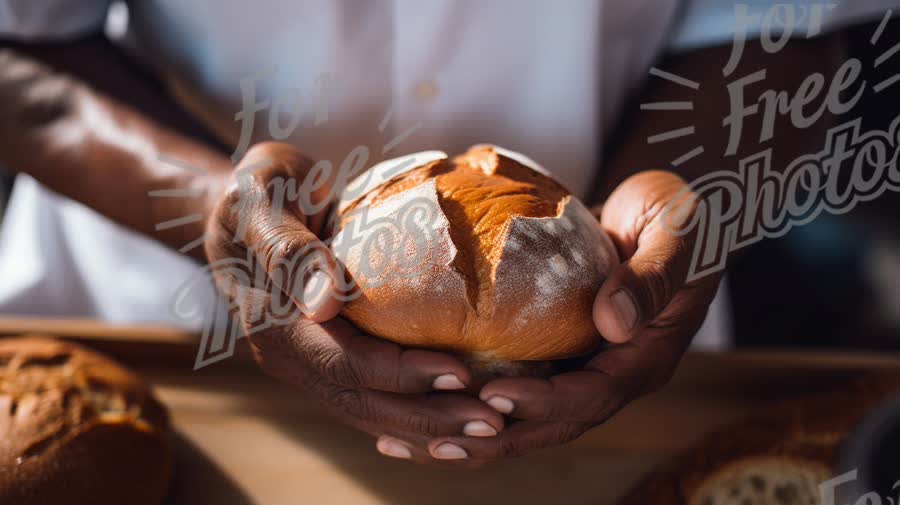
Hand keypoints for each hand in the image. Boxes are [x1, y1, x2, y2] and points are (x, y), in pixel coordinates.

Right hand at [205, 142, 505, 462]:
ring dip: (429, 426)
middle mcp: (290, 356)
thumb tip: (326, 301)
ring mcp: (307, 364)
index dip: (403, 374)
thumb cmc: (260, 191)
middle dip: (429, 415)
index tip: (460, 374)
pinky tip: (456, 421)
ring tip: (487, 428)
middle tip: (493, 421)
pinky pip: (370, 399)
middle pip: (363, 400)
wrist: (241, 212)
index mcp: (275, 322)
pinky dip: (413, 415)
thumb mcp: (264, 197)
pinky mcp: (327, 362)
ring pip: (369, 410)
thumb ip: (288, 247)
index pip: (345, 363)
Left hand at [423, 171, 720, 463]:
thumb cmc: (680, 212)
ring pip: (534, 414)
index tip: (494, 396)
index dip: (545, 402)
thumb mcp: (676, 232)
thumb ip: (651, 277)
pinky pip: (522, 384)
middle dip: (500, 435)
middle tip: (441, 440)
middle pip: (556, 422)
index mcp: (647, 356)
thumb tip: (612, 323)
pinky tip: (433, 401)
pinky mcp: (564, 352)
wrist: (671, 208)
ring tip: (423, 442)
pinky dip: (480, 399)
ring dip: (482, 431)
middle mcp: (616, 372)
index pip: (594, 395)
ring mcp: (589, 365)